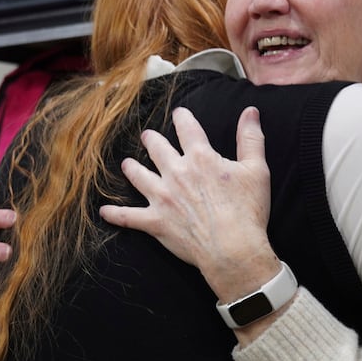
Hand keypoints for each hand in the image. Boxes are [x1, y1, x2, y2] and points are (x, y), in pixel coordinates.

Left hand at [100, 107, 279, 301]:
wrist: (233, 249)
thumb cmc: (248, 211)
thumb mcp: (257, 170)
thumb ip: (251, 139)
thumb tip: (251, 111)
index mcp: (201, 158)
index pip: (187, 129)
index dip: (182, 118)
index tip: (179, 114)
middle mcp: (177, 173)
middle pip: (157, 149)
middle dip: (152, 140)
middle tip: (148, 136)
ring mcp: (163, 198)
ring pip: (139, 176)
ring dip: (132, 169)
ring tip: (127, 164)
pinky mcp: (156, 222)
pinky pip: (129, 217)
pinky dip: (115, 214)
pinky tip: (104, 212)